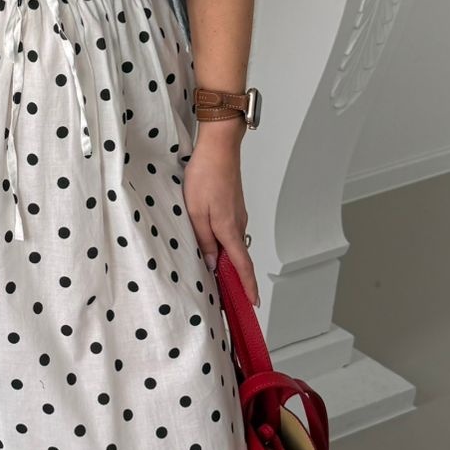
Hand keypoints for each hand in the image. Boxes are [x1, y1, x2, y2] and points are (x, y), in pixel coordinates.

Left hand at [182, 126, 258, 305]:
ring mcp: (237, 214)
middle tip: (231, 297)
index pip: (242, 265)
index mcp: (229, 229)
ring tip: (218, 275)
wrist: (218, 147)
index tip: (253, 302)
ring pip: (233, 243)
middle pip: (239, 257)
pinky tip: (212, 245)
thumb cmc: (205, 175)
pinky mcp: (233, 206)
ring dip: (228, 260)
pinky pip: (230, 231)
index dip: (248, 285)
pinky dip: (224, 243)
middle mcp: (238, 223)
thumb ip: (203, 240)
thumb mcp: (195, 212)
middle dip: (237, 279)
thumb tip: (210, 262)